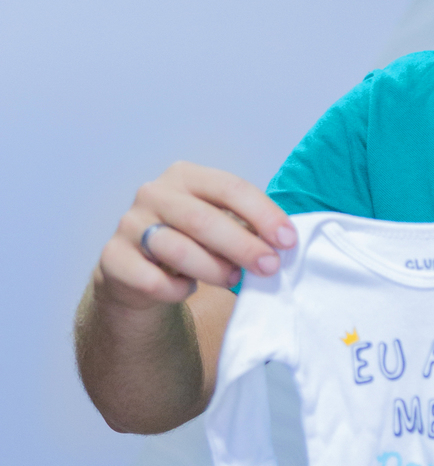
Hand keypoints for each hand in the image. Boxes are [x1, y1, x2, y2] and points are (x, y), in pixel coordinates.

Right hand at [94, 162, 296, 310]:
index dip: (262, 214)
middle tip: (270, 266)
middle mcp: (154, 193)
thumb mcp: (217, 224)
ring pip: (177, 249)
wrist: (138, 273)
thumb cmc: (189, 243)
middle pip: (203, 219)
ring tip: (234, 279)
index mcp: (185, 176)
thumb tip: (281, 243)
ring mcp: (129, 224)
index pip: (229, 187)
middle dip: (242, 245)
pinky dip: (177, 289)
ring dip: (213, 268)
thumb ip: (245, 227)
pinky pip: (152, 279)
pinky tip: (187, 289)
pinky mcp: (113, 258)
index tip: (287, 240)